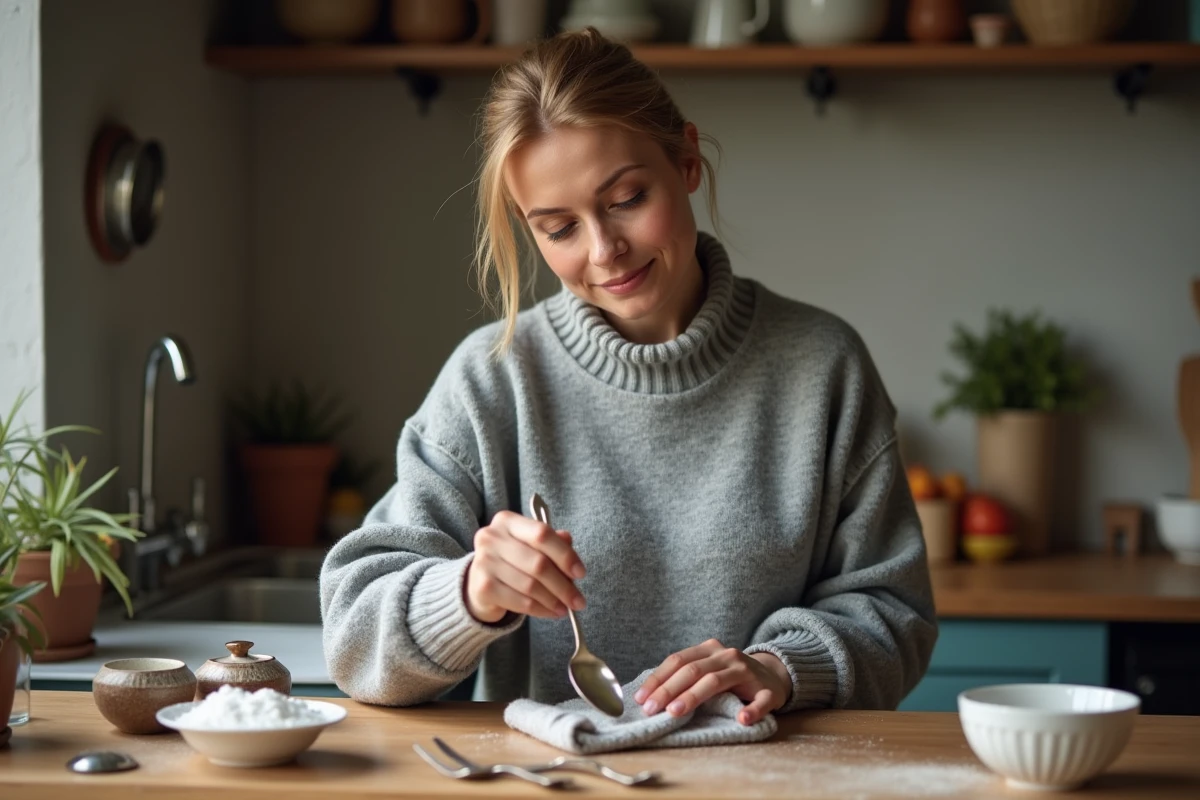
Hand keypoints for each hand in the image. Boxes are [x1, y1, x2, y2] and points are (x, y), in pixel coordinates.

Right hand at [465, 510, 586, 623]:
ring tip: (566, 608)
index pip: (542, 533)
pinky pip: (521, 602)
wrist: (479, 584)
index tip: (581, 573)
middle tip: (578, 600)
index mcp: (507, 521)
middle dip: (563, 585)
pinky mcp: (483, 587)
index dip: (565, 555)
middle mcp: (491, 537)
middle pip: (538, 563)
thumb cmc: (511, 561)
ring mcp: (484, 562)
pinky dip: (540, 610)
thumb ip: (551, 542)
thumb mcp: (531, 546)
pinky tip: (551, 612)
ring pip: (531, 585)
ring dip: (554, 600)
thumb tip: (569, 542)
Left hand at [633, 639, 791, 725]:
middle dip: (668, 690)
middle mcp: (727, 655)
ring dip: (693, 697)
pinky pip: (760, 701)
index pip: (678, 660)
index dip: (658, 678)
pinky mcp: (768, 691)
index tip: (640, 697)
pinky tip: (742, 719)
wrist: (772, 675)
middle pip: (692, 670)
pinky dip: (751, 710)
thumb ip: (686, 676)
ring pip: (716, 681)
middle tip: (651, 709)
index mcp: (709, 650)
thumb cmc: (731, 676)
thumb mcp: (708, 669)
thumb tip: (649, 694)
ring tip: (675, 712)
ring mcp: (748, 672)